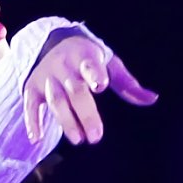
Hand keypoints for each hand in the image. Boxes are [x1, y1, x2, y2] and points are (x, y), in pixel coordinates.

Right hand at [18, 33, 156, 148]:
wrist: (53, 43)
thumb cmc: (89, 59)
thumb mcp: (109, 64)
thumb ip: (127, 84)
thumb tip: (152, 99)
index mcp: (85, 57)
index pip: (90, 66)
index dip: (94, 74)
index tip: (101, 87)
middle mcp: (64, 66)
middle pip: (75, 91)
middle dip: (85, 114)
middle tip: (96, 137)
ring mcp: (47, 77)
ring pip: (56, 100)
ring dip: (65, 121)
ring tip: (78, 140)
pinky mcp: (32, 88)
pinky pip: (30, 105)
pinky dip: (32, 121)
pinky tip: (36, 138)